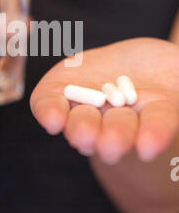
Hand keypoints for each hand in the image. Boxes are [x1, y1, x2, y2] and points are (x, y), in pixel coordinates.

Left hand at [30, 38, 178, 163]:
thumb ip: (176, 96)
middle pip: (118, 130)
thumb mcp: (174, 83)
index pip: (158, 125)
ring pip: (84, 121)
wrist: (130, 66)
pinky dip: (47, 110)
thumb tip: (175, 105)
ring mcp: (90, 103)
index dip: (155, 133)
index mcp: (154, 114)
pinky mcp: (63, 87)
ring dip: (80, 129)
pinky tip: (49, 119)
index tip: (148, 145)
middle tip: (110, 146)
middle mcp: (121, 116)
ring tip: (78, 133)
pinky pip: (51, 102)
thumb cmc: (162, 75)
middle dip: (114, 137)